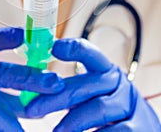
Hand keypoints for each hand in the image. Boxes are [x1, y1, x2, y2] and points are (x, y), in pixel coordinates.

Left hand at [26, 38, 159, 131]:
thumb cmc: (106, 106)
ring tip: (56, 131)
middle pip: (85, 85)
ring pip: (99, 109)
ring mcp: (128, 104)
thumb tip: (33, 87)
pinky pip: (114, 131)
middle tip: (32, 109)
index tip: (53, 48)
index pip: (90, 53)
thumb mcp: (91, 91)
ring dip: (73, 121)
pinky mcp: (138, 126)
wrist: (139, 127)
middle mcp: (118, 82)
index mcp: (105, 69)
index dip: (73, 49)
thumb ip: (70, 88)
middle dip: (56, 97)